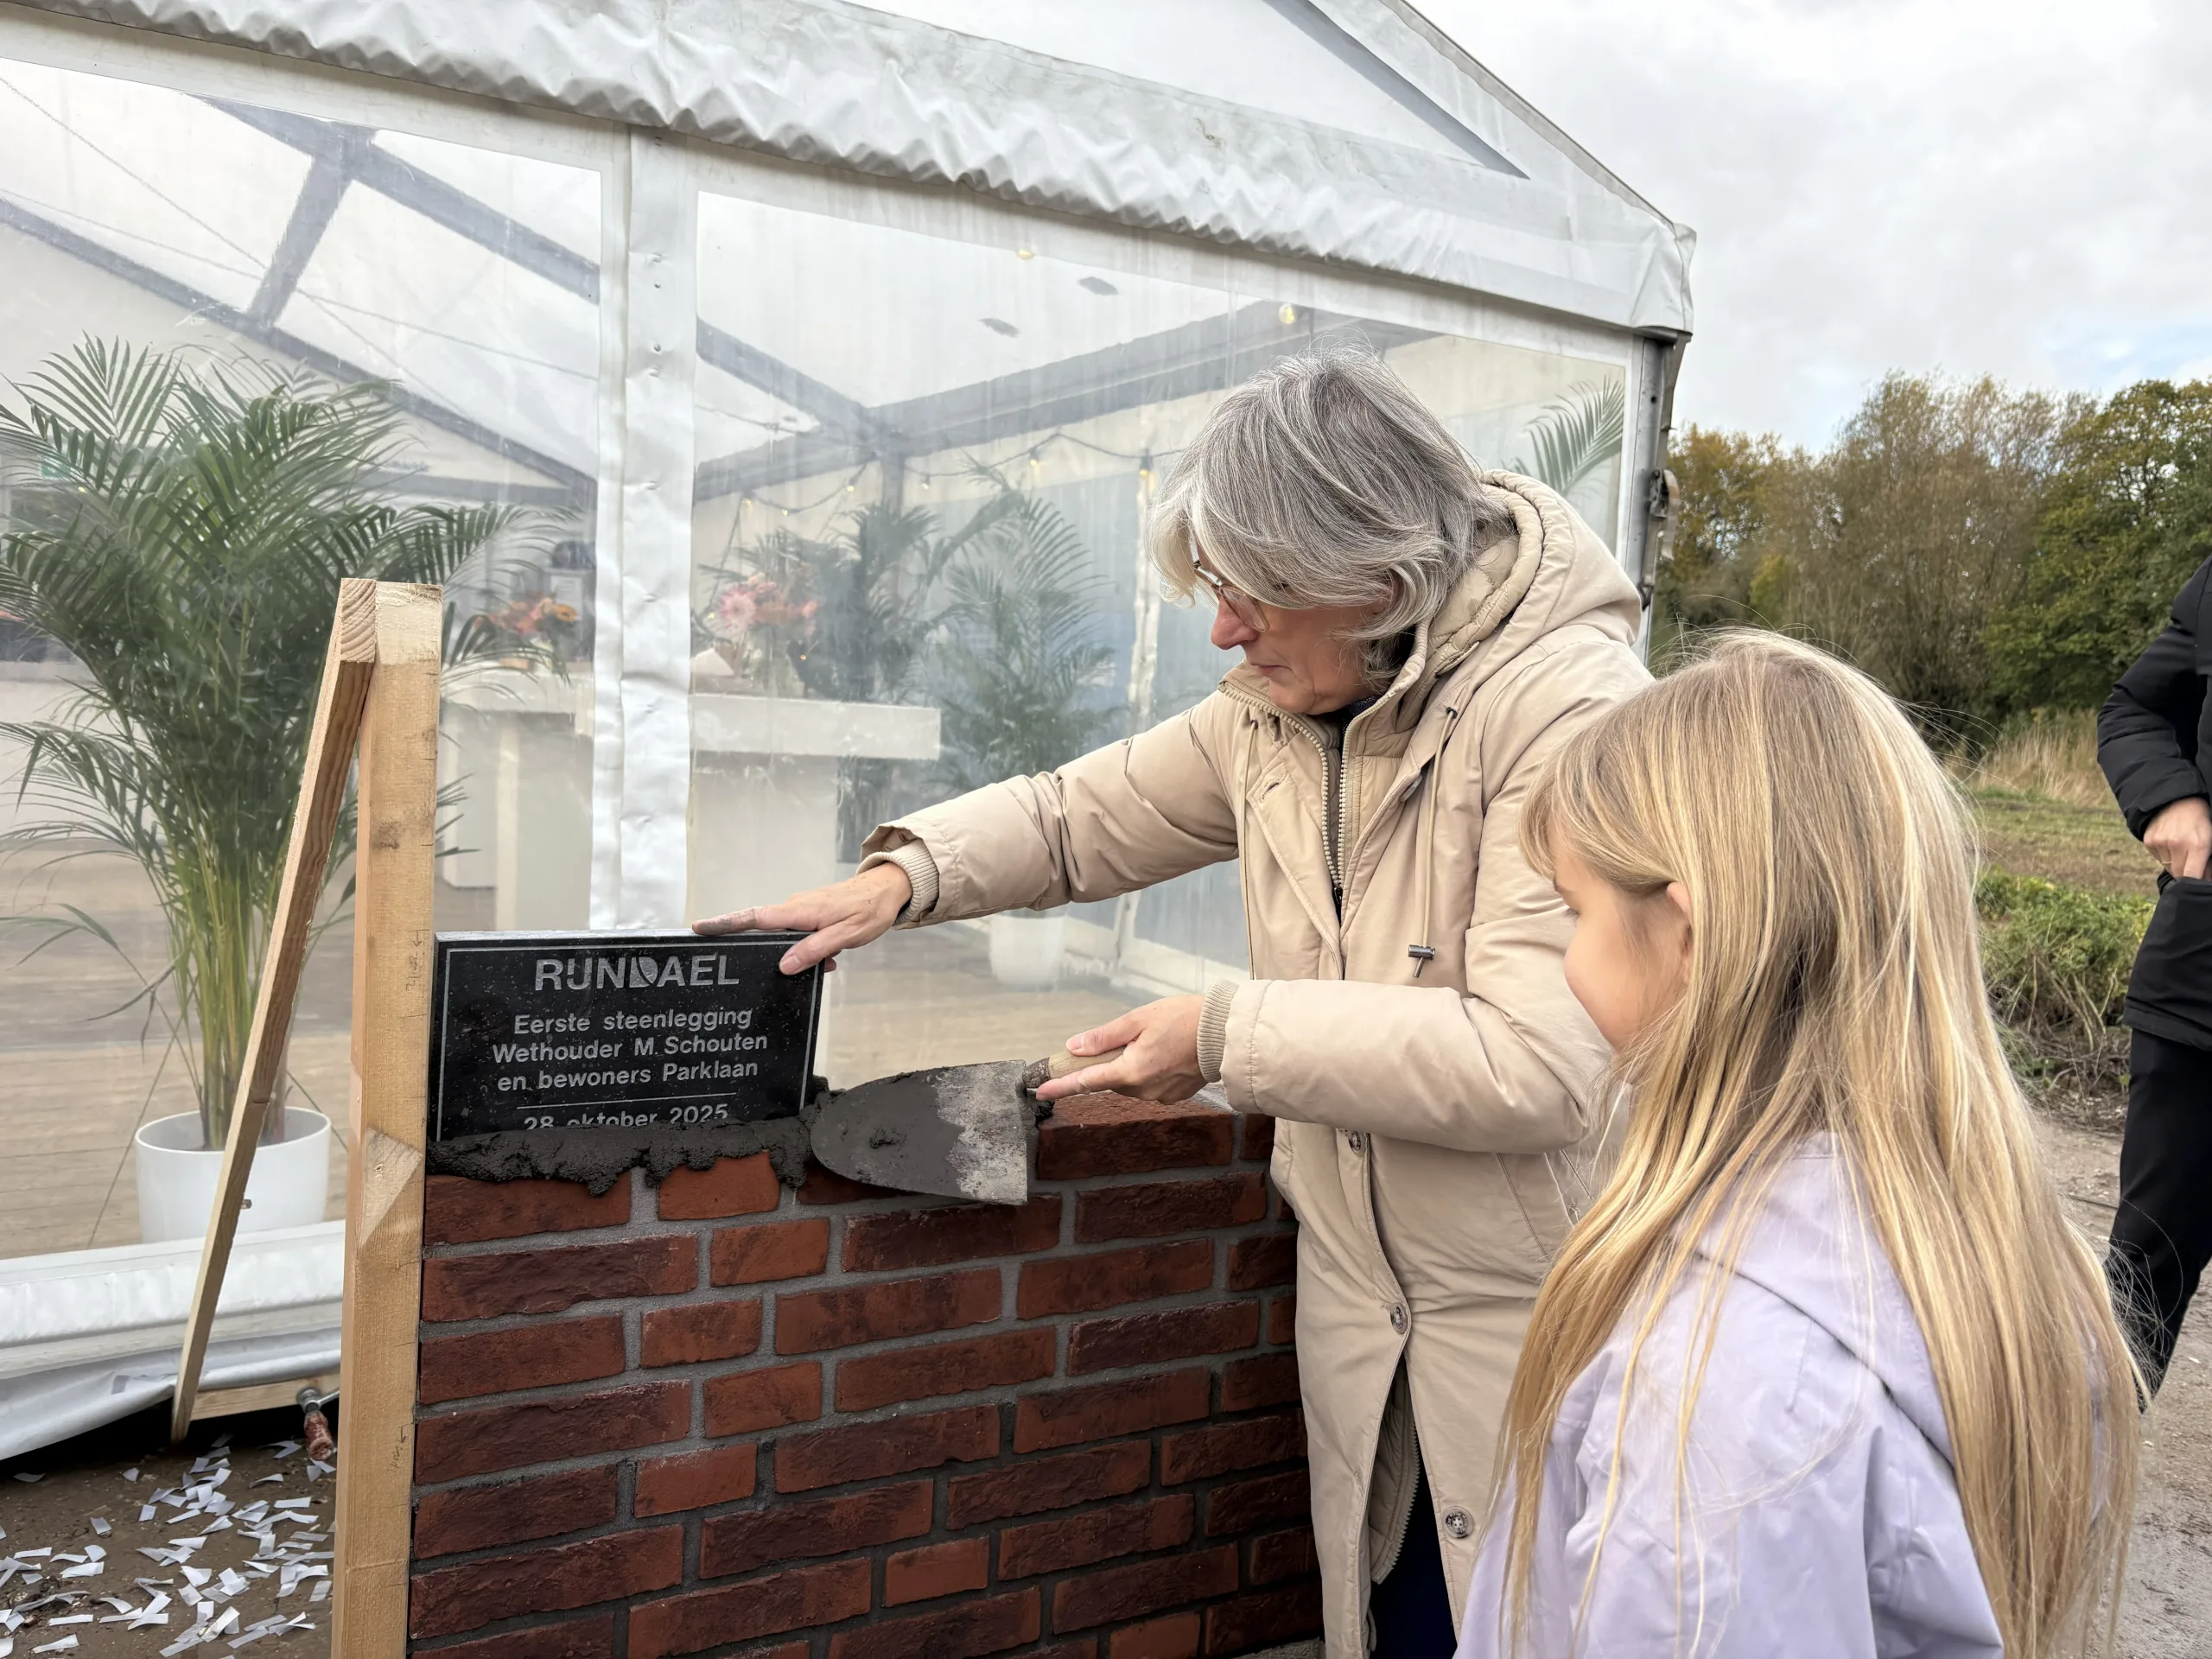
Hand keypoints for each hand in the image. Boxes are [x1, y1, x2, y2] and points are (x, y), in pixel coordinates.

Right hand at [692, 863, 910, 974]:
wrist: (889, 888)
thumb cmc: (869, 909)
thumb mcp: (845, 935)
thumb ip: (814, 950)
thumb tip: (784, 965)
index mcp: (798, 912)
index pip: (753, 918)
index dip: (725, 924)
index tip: (699, 927)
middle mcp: (795, 909)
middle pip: (762, 930)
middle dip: (754, 947)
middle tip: (750, 963)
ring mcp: (802, 911)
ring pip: (785, 936)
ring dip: (796, 953)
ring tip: (826, 961)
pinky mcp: (811, 915)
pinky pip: (800, 934)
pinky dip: (810, 948)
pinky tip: (830, 958)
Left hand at [1035, 995, 1206, 1104]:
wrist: (1226, 1034)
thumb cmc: (1184, 1019)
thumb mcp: (1138, 1019)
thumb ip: (1104, 1037)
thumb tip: (1074, 1047)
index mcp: (1130, 1072)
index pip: (1086, 1082)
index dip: (1061, 1086)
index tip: (1041, 1091)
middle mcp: (1142, 1090)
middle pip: (1111, 1080)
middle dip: (1110, 1063)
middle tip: (1126, 1037)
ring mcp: (1160, 1095)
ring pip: (1131, 1082)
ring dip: (1131, 1065)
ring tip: (1154, 1040)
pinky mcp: (1175, 1095)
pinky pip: (1151, 1084)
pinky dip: (1150, 1069)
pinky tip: (1166, 1051)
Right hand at [2145, 796, 2211, 879]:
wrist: (2178, 800)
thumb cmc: (2200, 822)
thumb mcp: (2209, 840)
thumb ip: (2207, 863)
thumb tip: (2204, 882)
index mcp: (2198, 845)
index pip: (2191, 877)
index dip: (2192, 883)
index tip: (2195, 883)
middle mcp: (2177, 844)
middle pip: (2178, 874)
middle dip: (2185, 873)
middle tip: (2192, 863)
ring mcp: (2161, 842)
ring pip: (2167, 866)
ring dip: (2174, 863)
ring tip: (2180, 848)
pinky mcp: (2149, 841)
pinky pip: (2158, 858)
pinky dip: (2165, 855)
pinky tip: (2170, 843)